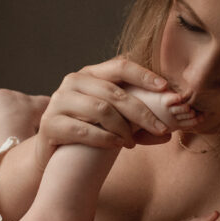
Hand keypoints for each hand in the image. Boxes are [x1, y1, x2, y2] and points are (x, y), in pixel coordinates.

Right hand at [34, 57, 177, 170]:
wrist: (53, 154)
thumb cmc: (89, 133)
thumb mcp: (114, 122)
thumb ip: (138, 123)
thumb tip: (169, 133)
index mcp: (90, 74)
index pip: (120, 65)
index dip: (144, 75)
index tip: (165, 89)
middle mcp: (73, 81)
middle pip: (114, 92)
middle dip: (142, 112)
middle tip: (161, 128)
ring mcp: (59, 101)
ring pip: (101, 109)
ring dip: (123, 128)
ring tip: (132, 143)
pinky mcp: (50, 124)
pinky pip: (84, 129)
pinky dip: (105, 138)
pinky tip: (116, 145)